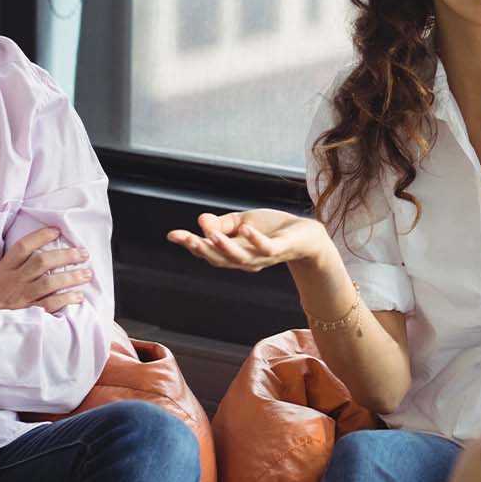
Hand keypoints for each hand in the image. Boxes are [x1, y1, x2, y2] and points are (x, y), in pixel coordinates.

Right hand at [0, 225, 92, 313]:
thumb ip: (12, 267)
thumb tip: (36, 254)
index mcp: (4, 269)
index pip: (23, 247)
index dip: (41, 236)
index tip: (57, 230)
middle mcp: (12, 280)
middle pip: (42, 261)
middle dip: (65, 255)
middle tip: (83, 253)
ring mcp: (19, 297)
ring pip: (48, 282)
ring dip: (71, 277)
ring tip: (87, 274)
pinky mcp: (25, 314)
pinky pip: (48, 304)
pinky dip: (65, 300)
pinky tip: (78, 297)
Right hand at [166, 209, 335, 272]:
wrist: (307, 235)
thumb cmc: (273, 229)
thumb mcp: (243, 222)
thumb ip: (222, 224)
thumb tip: (201, 221)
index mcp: (233, 253)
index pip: (208, 251)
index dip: (191, 244)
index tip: (173, 235)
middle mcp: (245, 260)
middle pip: (219, 258)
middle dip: (201, 248)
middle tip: (185, 238)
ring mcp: (262, 257)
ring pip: (239, 257)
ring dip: (224, 247)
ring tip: (211, 234)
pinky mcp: (280, 250)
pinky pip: (265, 248)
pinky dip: (255, 240)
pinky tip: (245, 229)